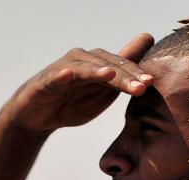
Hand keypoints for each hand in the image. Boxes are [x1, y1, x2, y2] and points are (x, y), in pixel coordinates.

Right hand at [1, 33, 154, 135]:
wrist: (38, 117)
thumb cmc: (72, 103)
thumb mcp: (103, 94)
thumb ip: (124, 77)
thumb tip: (149, 53)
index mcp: (99, 64)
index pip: (121, 67)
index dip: (135, 74)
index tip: (150, 84)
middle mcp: (82, 60)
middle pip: (106, 65)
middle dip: (124, 76)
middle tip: (140, 87)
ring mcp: (63, 69)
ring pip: (84, 69)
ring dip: (96, 71)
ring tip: (109, 75)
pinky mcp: (45, 81)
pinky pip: (54, 77)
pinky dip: (60, 75)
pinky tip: (67, 75)